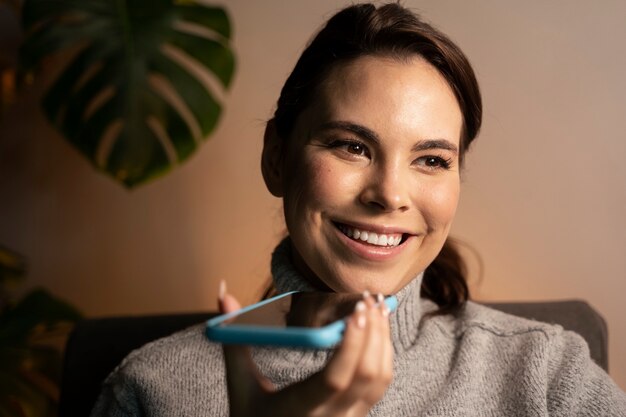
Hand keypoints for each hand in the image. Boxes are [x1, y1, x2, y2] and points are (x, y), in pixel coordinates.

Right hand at [218, 281, 392, 416]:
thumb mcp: (239, 385)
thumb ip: (234, 339)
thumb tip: (224, 294)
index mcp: (299, 411)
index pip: (334, 380)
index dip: (351, 345)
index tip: (357, 313)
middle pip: (367, 375)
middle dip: (374, 333)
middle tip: (369, 300)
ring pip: (380, 379)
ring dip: (383, 340)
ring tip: (377, 308)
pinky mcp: (358, 416)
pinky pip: (380, 385)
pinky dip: (384, 354)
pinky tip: (377, 331)